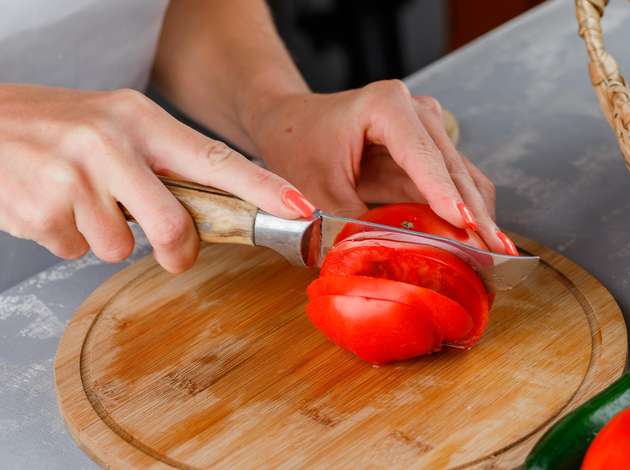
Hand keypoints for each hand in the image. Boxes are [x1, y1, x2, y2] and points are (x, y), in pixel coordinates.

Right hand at [0, 85, 314, 271]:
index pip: (214, 159)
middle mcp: (109, 144)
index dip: (261, 188)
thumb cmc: (60, 128)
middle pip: (173, 225)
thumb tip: (217, 209)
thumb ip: (165, 163)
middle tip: (173, 251)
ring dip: (106, 236)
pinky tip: (52, 205)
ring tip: (81, 200)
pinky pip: (77, 251)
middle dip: (179, 251)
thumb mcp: (118, 127)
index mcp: (139, 120)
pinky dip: (69, 238)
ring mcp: (72, 177)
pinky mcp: (41, 209)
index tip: (298, 207)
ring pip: (120, 247)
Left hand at [243, 80, 516, 254]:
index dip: (446, 194)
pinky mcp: (430, 151)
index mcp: (386, 106)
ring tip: (493, 258)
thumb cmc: (298, 143)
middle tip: (496, 255)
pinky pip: (456, 186)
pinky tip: (476, 246)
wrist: (293, 121)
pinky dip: (466, 215)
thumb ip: (348, 223)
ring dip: (479, 219)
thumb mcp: (315, 187)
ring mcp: (429, 129)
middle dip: (476, 216)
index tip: (468, 225)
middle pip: (455, 170)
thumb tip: (381, 263)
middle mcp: (417, 112)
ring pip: (465, 179)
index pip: (423, 157)